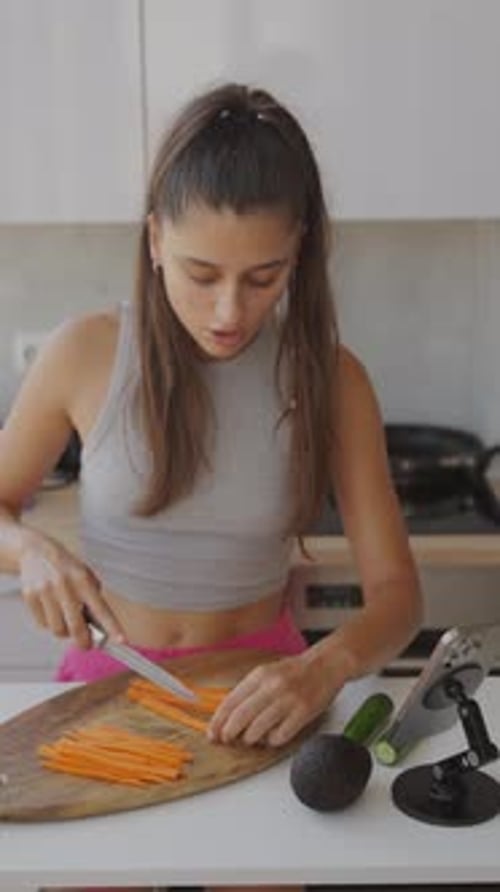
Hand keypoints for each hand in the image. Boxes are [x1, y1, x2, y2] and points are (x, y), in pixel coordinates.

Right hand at [19, 530, 124, 648]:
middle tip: (87, 645)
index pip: (101, 608)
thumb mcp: (84, 575)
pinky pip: (43, 624)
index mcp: (82, 579)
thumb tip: (97, 628)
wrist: (35, 551)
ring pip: (58, 629)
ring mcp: (45, 591)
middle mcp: (64, 585)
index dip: (112, 626)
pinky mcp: (30, 596)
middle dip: (84, 641)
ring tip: (66, 621)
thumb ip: (92, 598)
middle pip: (76, 626)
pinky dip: (49, 623)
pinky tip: (52, 611)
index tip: (121, 640)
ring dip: (64, 632)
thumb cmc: (65, 567)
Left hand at [207, 646, 348, 747]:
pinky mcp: (303, 712)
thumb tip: (228, 714)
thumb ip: (249, 690)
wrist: (326, 664)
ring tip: (252, 738)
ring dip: (250, 739)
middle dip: (229, 732)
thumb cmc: (295, 671)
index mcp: (260, 675)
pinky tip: (273, 737)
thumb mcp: (267, 672)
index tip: (212, 733)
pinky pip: (280, 736)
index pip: (231, 701)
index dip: (218, 720)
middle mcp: (272, 686)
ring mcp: (288, 699)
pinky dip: (272, 741)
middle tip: (227, 739)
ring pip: (258, 729)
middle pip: (241, 717)